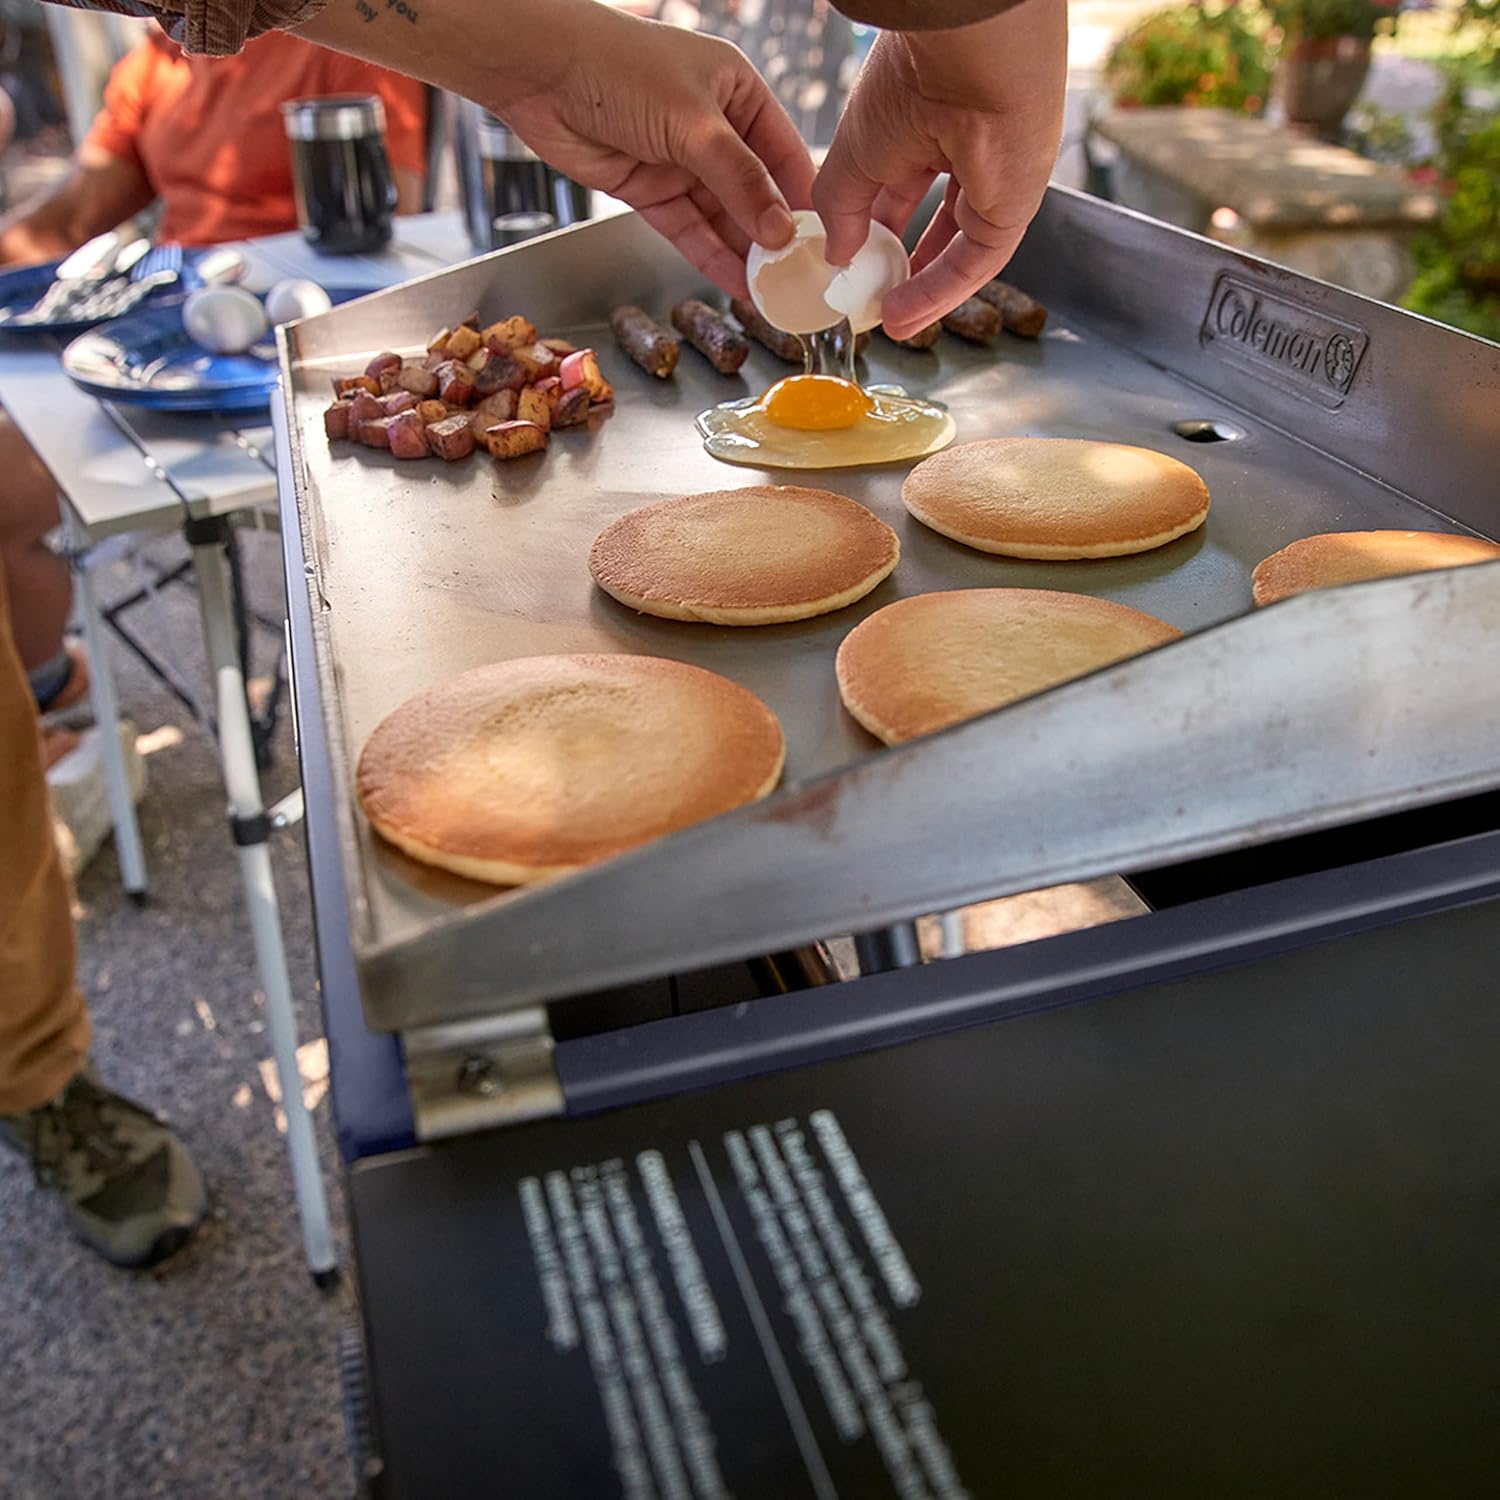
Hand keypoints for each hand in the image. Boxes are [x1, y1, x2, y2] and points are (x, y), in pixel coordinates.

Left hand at [499, 3, 815, 297]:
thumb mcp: (694, 125)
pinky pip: (690, 230)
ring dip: (744, 256)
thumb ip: (739, 181)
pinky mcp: (651, 189)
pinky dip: (711, 256)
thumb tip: (779, 231)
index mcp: (737, 92)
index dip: (804, 200)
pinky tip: (736, 283)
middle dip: (775, 237)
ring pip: (723, 218)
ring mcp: (681, 160)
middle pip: (755, 192)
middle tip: (800, 279)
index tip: (824, 243)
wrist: (542, 72)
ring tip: (772, 293)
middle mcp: (714, 127)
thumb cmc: (619, 68)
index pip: (785, 154)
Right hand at [812, 1, 1066, 338]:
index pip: (900, 193)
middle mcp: (965, 153)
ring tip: (886, 321)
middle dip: (903, 268)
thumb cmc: (911, 78)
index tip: (851, 268)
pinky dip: (937, 293)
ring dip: (920, 291)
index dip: (875, 235)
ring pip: (956, 251)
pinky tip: (902, 314)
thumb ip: (840, 208)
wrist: (966, 54)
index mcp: (926, 126)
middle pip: (935, 226)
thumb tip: (834, 253)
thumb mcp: (852, 155)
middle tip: (872, 301)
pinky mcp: (1012, 208)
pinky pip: (973, 263)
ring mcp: (993, 182)